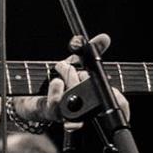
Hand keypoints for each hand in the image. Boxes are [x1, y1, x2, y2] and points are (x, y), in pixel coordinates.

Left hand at [12, 32, 130, 127]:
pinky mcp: (53, 113)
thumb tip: (105, 37)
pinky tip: (57, 82)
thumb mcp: (75, 62)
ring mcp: (69, 114)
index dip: (121, 101)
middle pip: (94, 96)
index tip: (116, 90)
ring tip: (63, 68)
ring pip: (76, 100)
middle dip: (84, 77)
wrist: (32, 95)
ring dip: (71, 80)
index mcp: (95, 97)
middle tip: (75, 67)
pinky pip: (57, 105)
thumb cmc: (58, 81)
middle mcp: (85, 109)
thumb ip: (92, 49)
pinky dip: (57, 91)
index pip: (118, 103)